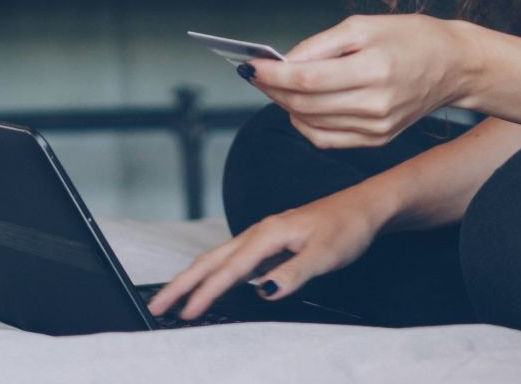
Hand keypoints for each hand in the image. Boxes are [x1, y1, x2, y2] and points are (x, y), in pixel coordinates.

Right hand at [144, 187, 387, 320]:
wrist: (364, 207)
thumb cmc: (347, 227)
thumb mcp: (325, 254)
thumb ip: (294, 274)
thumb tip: (264, 292)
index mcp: (268, 234)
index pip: (229, 270)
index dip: (205, 294)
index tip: (184, 314)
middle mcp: (259, 233)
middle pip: (210, 260)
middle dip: (182, 284)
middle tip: (156, 306)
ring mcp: (263, 237)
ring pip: (218, 259)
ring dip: (194, 279)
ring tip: (174, 299)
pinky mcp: (270, 243)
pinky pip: (232, 260)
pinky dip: (214, 274)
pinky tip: (211, 286)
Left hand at [245, 13, 481, 148]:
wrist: (454, 66)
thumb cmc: (411, 38)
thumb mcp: (364, 26)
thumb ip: (320, 45)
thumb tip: (284, 62)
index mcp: (374, 70)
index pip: (308, 79)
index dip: (273, 74)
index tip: (250, 66)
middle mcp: (376, 105)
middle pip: (305, 103)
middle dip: (273, 89)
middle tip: (256, 73)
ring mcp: (377, 128)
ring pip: (311, 124)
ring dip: (285, 105)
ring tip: (275, 86)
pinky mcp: (378, 140)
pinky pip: (327, 139)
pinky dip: (305, 123)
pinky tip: (299, 105)